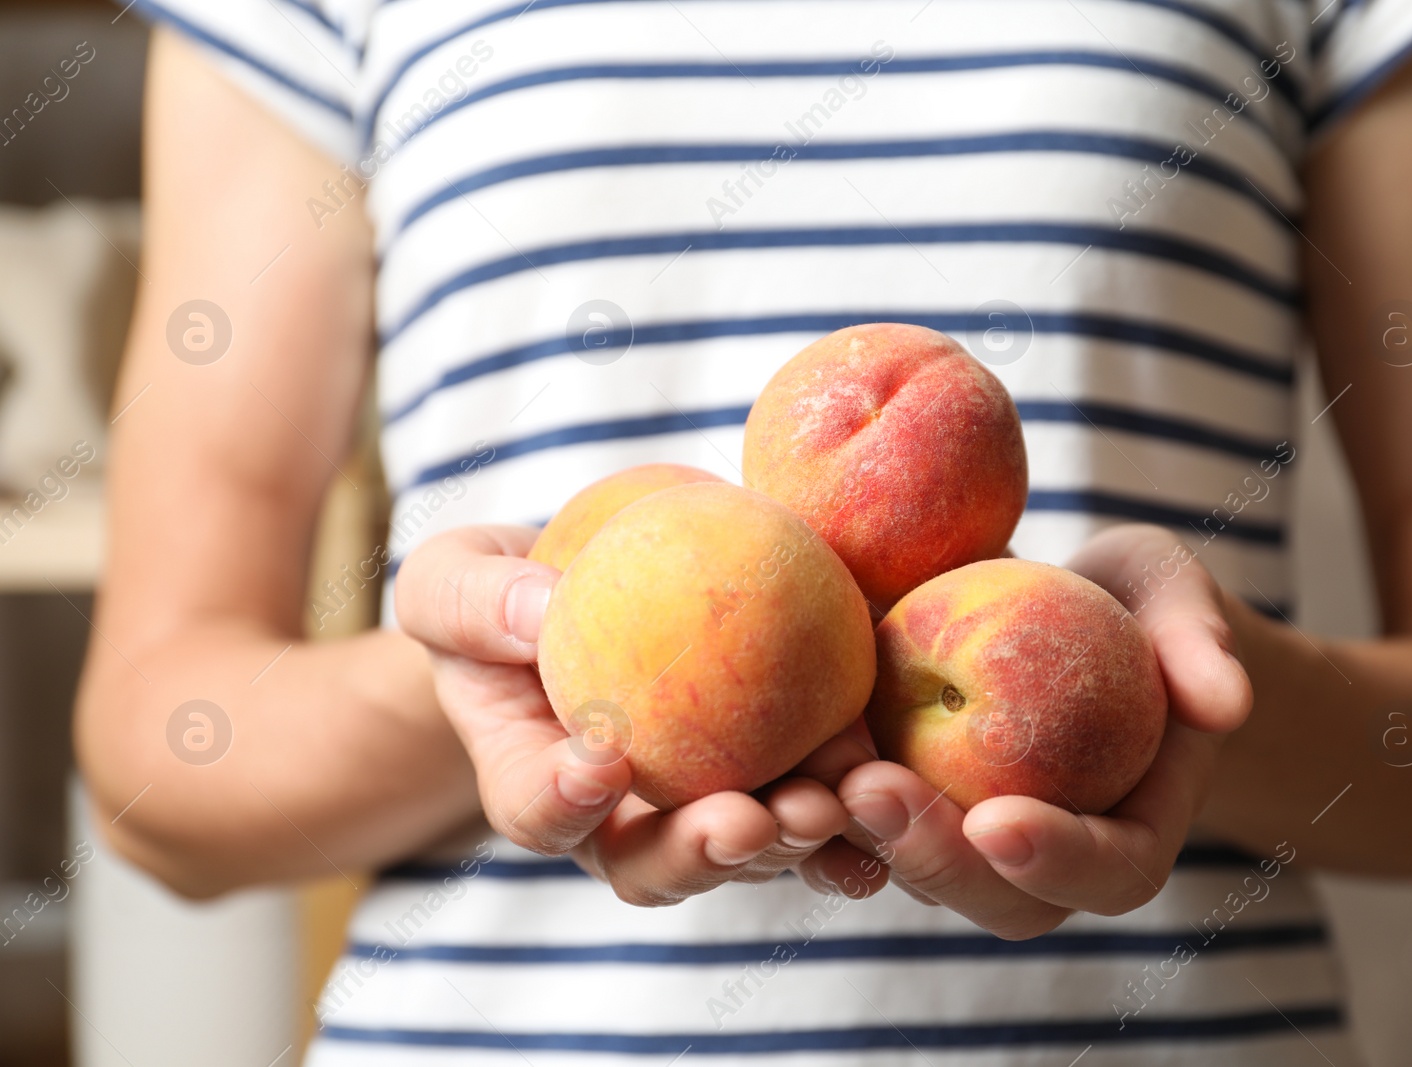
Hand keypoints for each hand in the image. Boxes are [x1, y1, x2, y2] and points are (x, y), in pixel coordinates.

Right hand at [395, 525, 872, 904]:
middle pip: (656, 862)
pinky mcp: (773, 766)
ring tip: (831, 805)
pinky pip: (817, 796)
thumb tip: (540, 609)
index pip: (539, 813)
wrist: (590, 579)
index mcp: (535, 780)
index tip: (598, 766)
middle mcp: (622, 817)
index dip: (562, 804)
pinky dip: (856, 806)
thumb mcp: (455, 582)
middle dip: (704, 854)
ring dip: (794, 838)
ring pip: (749, 846)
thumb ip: (478, 603)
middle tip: (745, 822)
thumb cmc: (498, 593)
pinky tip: (891, 791)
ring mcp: (701, 800)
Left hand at [817, 524, 1252, 938]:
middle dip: (934, 857)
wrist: (1073, 607)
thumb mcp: (1180, 601)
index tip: (1001, 821)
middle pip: (996, 894)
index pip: (1109, 871)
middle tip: (878, 793)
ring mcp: (972, 837)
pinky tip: (783, 744)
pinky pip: (866, 818)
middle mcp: (1047, 853)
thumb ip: (1201, 647)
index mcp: (1130, 830)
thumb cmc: (1143, 607)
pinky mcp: (913, 799)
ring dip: (862, 835)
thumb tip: (1225, 702)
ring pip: (916, 868)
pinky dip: (825, 793)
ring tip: (816, 774)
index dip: (1058, 858)